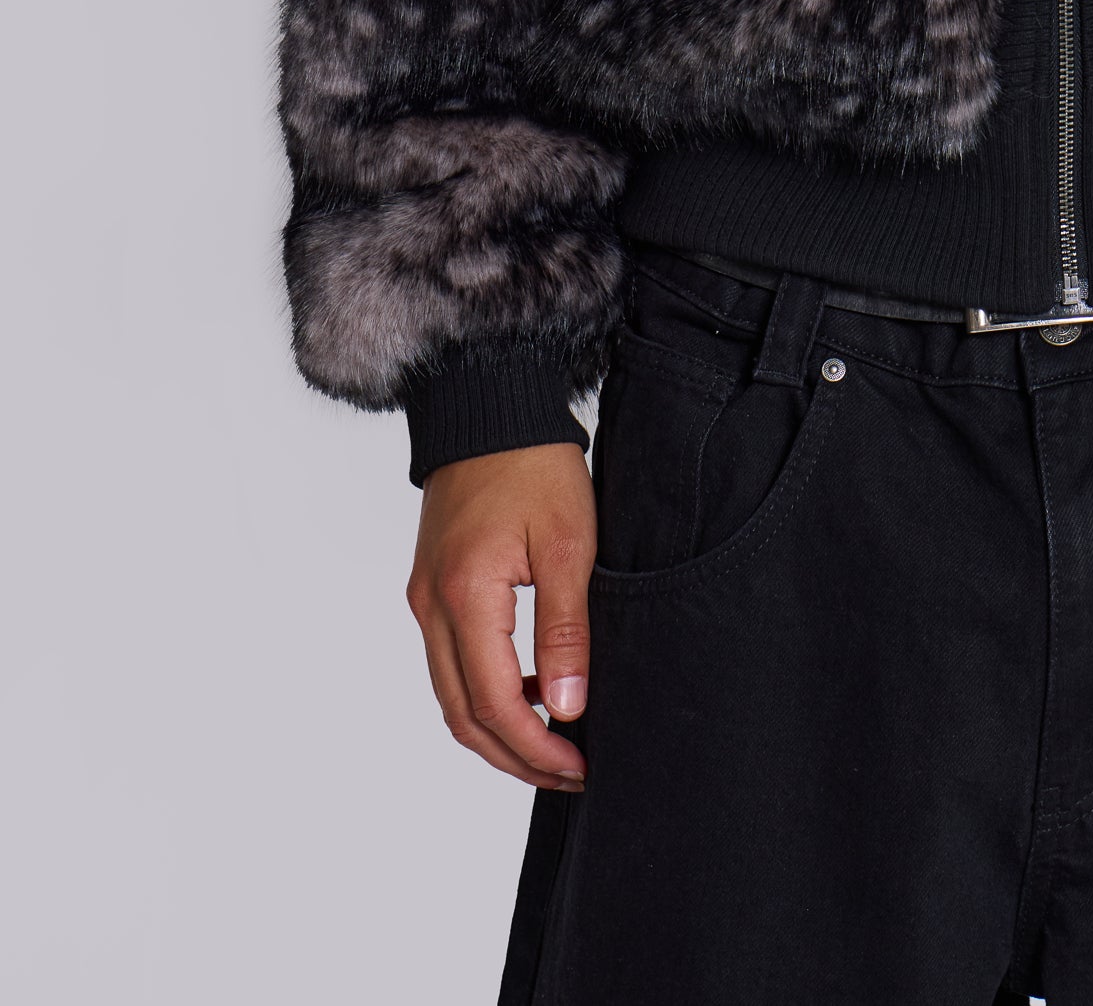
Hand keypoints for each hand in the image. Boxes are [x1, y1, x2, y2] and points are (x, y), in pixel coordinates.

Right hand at [407, 443, 595, 789]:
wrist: (491, 408)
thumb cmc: (535, 465)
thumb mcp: (567, 544)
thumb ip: (565, 630)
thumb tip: (567, 706)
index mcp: (465, 596)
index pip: (494, 704)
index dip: (537, 748)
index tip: (580, 766)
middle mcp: (431, 606)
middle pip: (463, 716)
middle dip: (516, 757)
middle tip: (570, 773)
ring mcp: (424, 599)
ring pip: (452, 697)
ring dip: (499, 730)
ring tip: (556, 743)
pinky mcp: (430, 589)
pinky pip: (450, 664)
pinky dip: (485, 693)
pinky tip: (531, 691)